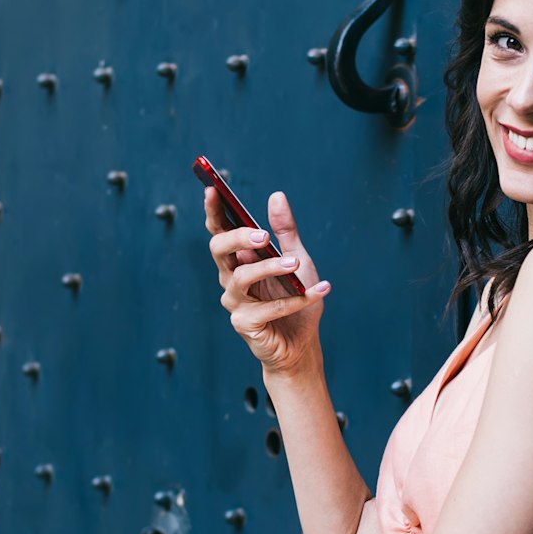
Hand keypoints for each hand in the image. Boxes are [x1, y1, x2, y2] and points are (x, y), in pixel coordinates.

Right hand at [204, 186, 331, 373]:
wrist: (302, 342)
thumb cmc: (296, 297)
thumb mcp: (297, 256)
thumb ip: (285, 229)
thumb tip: (276, 196)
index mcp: (239, 259)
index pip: (220, 230)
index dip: (213, 211)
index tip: (212, 190)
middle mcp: (231, 278)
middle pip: (219, 249)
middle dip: (239, 238)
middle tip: (263, 236)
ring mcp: (235, 302)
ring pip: (242, 277)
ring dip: (271, 268)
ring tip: (295, 264)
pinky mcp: (245, 323)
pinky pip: (268, 308)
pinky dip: (295, 300)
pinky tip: (320, 291)